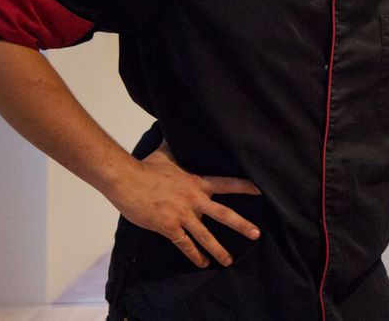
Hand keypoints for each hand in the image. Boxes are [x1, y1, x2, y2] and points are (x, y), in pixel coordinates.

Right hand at [107, 141, 261, 267]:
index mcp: (198, 182)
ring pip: (206, 236)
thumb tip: (176, 126)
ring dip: (218, 250)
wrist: (126, 179)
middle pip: (224, 215)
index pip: (228, 184)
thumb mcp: (167, 153)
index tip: (262, 191)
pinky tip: (202, 263)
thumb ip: (177, 146)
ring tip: (229, 261)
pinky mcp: (168, 227)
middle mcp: (194, 200)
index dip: (246, 187)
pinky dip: (194, 256)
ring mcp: (182, 215)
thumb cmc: (146, 166)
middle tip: (257, 235)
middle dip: (242, 225)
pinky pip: (184, 245)